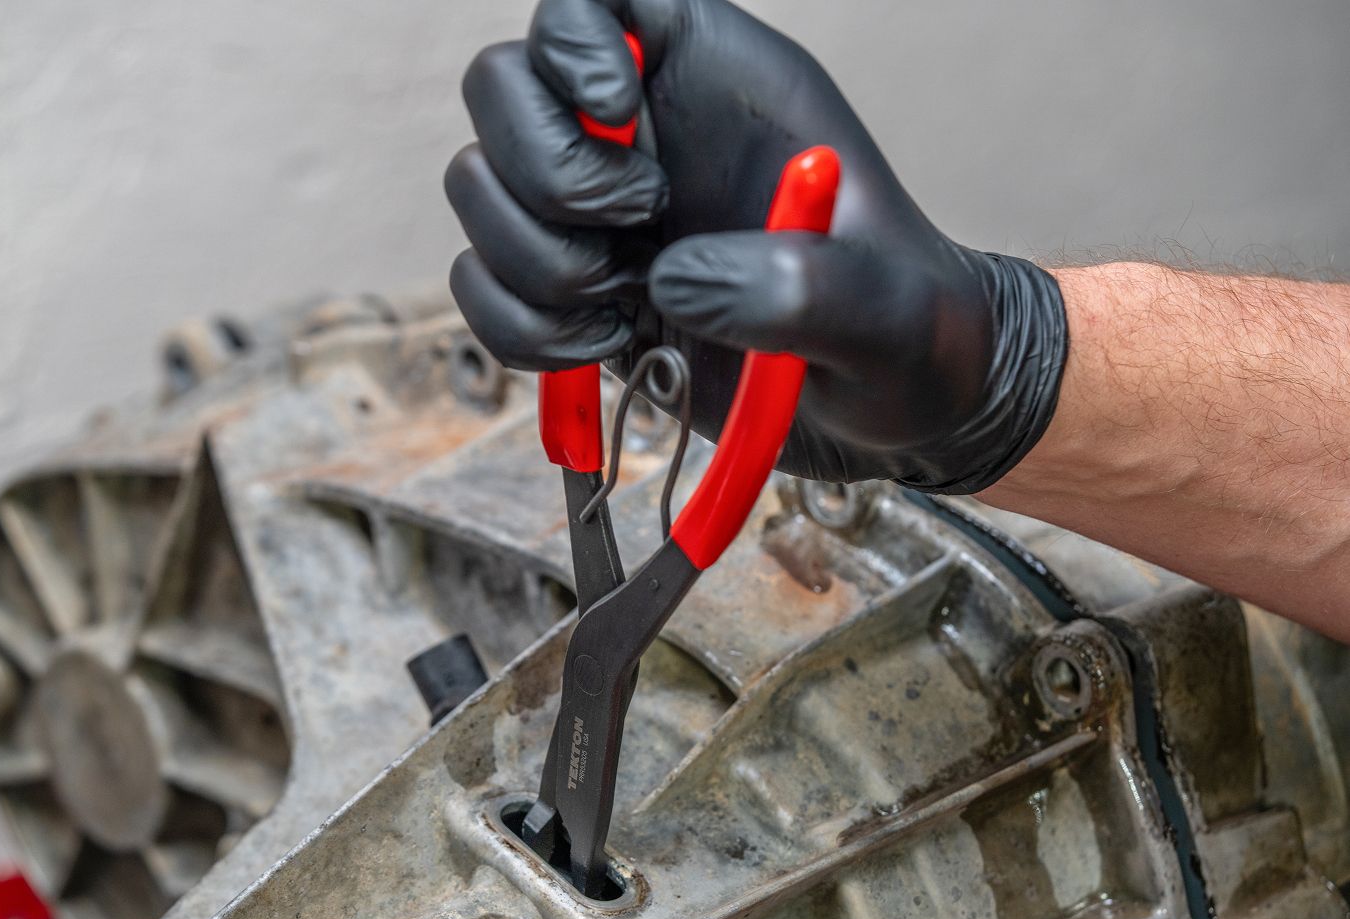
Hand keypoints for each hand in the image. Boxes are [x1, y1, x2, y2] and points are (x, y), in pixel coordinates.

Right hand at [446, 0, 1067, 491]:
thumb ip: (800, 284)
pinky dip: (522, 329)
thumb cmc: (907, 334)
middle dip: (547, 170)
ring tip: (631, 306)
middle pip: (501, 84)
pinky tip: (606, 345)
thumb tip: (667, 283)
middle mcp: (640, 135)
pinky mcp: (570, 294)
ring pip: (476, 186)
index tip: (617, 108)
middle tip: (636, 229)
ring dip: (535, 260)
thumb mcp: (886, 307)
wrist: (889, 415)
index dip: (576, 39)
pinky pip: (480, 287)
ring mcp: (594, 216)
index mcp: (718, 82)